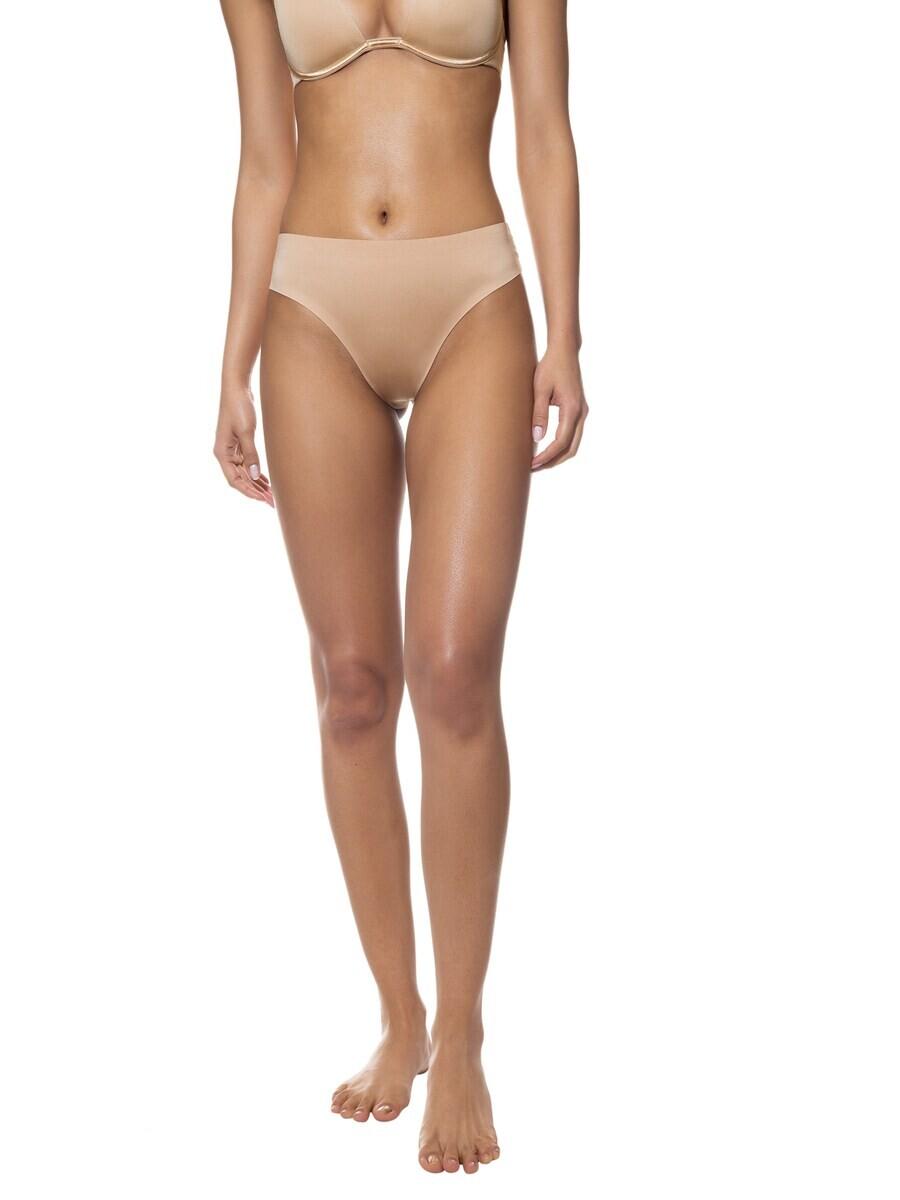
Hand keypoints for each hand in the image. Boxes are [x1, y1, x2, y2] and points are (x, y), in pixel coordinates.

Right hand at [213, 377, 273, 506]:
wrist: (237, 388)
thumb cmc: (239, 407)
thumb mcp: (246, 432)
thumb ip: (251, 454)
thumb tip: (254, 476)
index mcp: (222, 453)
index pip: (234, 480)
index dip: (249, 491)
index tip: (263, 499)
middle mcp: (225, 454)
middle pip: (240, 479)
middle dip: (255, 491)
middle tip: (272, 502)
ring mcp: (232, 450)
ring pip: (244, 473)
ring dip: (257, 484)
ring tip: (272, 495)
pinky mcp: (239, 444)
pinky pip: (247, 464)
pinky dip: (256, 473)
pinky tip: (266, 481)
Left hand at [530, 345, 588, 469]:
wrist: (564, 351)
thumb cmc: (550, 367)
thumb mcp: (540, 389)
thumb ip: (539, 413)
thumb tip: (537, 438)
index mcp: (572, 408)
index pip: (561, 442)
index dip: (547, 456)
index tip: (532, 464)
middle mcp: (581, 413)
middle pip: (570, 448)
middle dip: (553, 461)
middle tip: (533, 468)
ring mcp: (582, 412)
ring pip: (573, 444)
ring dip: (557, 456)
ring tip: (538, 462)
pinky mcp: (579, 410)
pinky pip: (573, 435)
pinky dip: (561, 446)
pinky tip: (546, 448)